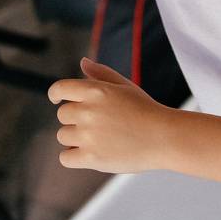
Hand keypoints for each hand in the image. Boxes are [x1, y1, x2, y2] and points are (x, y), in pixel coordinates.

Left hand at [48, 57, 169, 173]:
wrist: (164, 137)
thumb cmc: (145, 110)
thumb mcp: (124, 86)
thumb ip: (101, 74)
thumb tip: (83, 62)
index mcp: (95, 90)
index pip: (59, 89)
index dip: (55, 95)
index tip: (57, 100)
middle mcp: (88, 111)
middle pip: (62, 115)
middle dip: (74, 119)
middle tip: (96, 124)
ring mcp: (89, 135)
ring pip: (63, 136)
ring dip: (75, 138)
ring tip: (98, 139)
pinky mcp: (92, 158)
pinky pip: (65, 158)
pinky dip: (72, 156)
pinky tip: (87, 154)